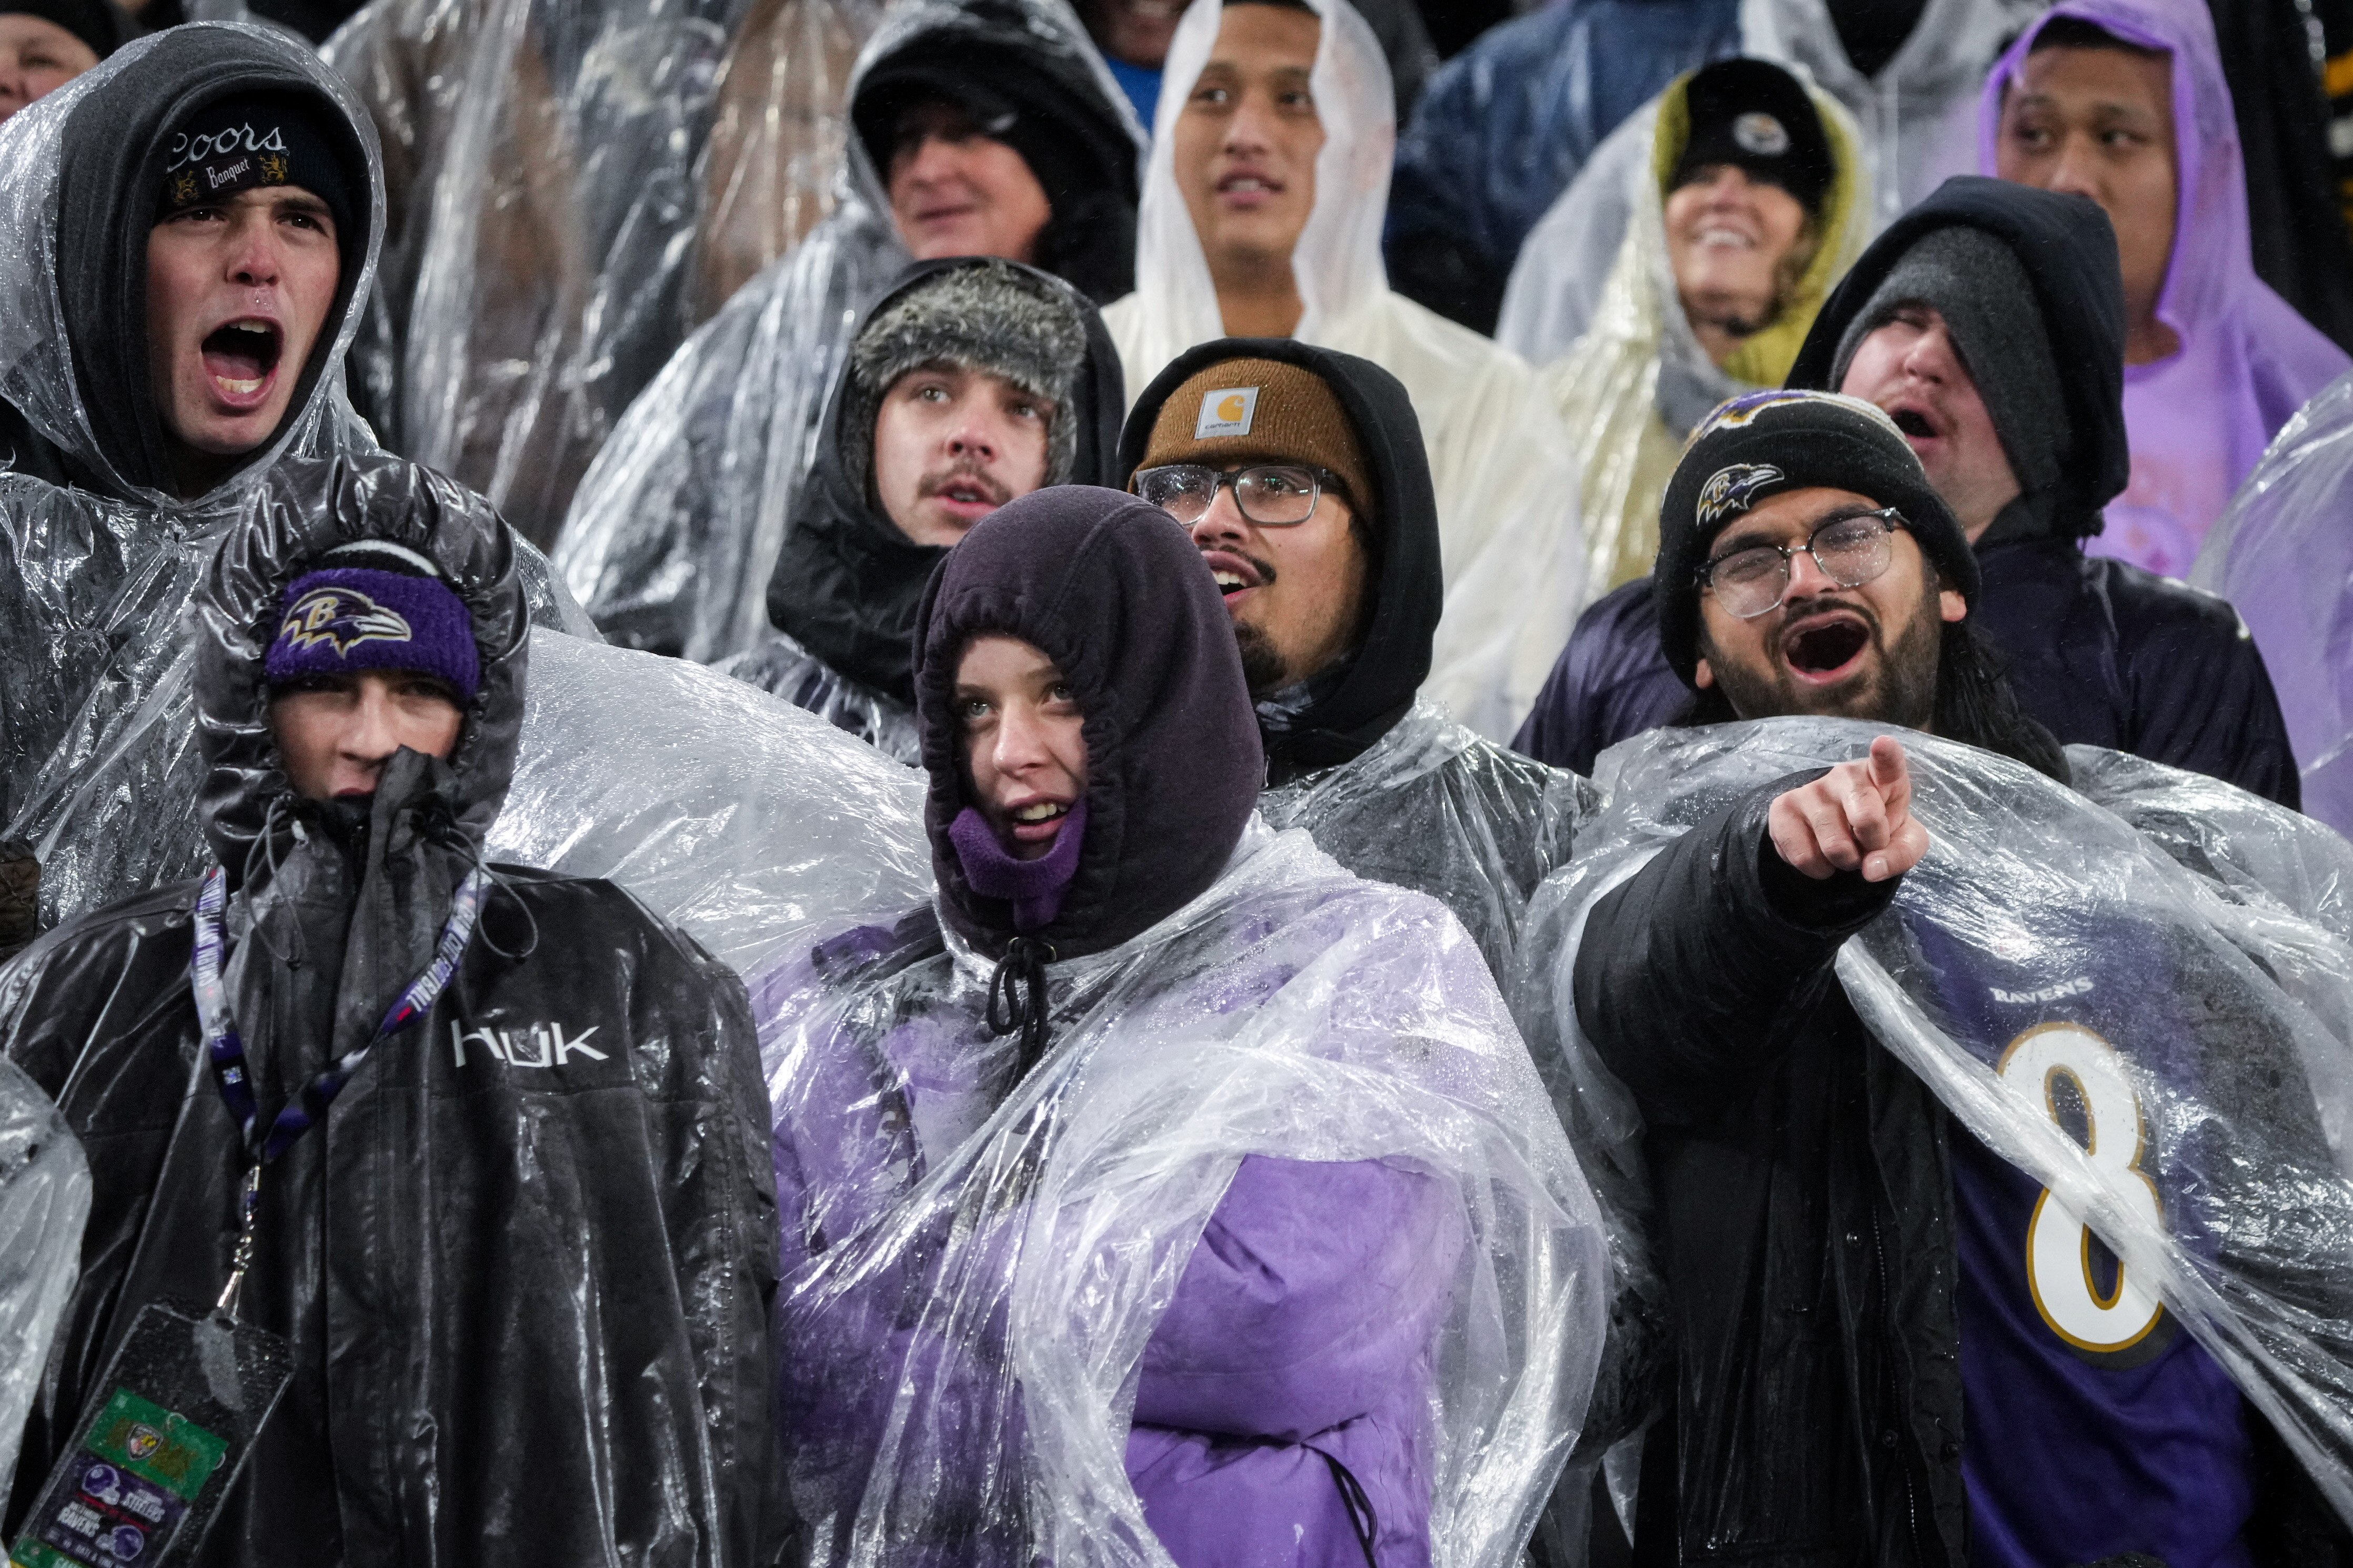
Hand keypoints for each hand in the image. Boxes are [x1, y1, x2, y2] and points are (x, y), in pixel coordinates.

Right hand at [1767, 736, 1927, 882]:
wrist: (1841, 833)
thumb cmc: (1879, 829)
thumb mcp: (1905, 842)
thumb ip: (1900, 855)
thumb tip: (1870, 870)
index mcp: (1882, 776)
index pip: (1886, 762)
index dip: (1886, 754)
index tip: (1883, 744)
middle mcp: (1845, 774)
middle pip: (1866, 819)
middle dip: (1872, 847)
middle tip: (1868, 845)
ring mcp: (1811, 789)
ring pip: (1834, 846)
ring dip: (1844, 862)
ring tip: (1845, 850)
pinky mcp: (1782, 807)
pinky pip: (1803, 856)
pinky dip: (1818, 868)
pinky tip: (1821, 855)